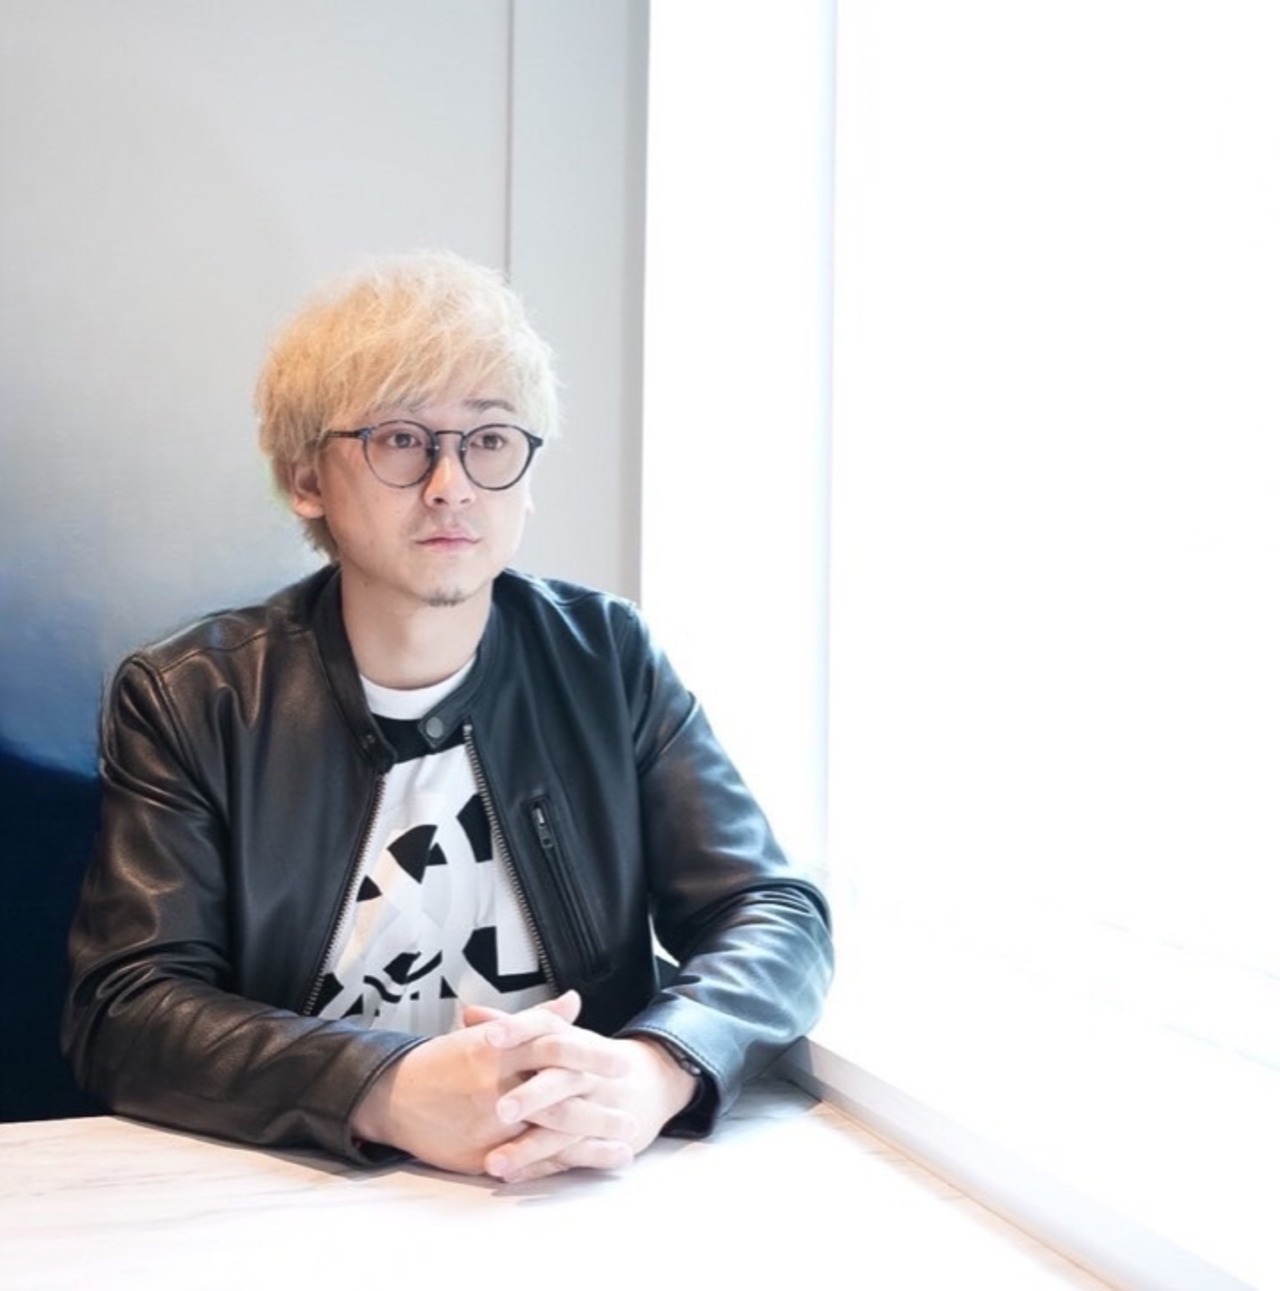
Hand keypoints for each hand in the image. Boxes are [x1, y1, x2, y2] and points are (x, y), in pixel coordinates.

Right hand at [351, 991, 630, 1174]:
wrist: (393, 1096)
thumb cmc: (446, 1062)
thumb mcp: (488, 1034)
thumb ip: (535, 1019)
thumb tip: (574, 1001)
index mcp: (497, 1048)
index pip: (552, 1044)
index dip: (589, 1052)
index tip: (621, 1059)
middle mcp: (494, 1083)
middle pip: (556, 1089)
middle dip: (597, 1099)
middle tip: (632, 1104)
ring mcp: (489, 1122)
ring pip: (548, 1129)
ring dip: (591, 1136)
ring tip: (626, 1142)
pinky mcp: (483, 1153)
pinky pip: (530, 1160)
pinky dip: (564, 1163)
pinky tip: (592, 1165)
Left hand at [475, 1021, 698, 1184]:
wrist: (649, 1080)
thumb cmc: (587, 1058)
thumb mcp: (559, 1036)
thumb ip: (514, 1027)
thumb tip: (469, 1014)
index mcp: (570, 1039)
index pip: (545, 1027)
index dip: (518, 1029)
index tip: (488, 1036)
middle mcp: (585, 1072)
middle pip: (559, 1080)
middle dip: (531, 1096)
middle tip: (500, 1109)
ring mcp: (596, 1107)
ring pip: (565, 1127)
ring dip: (530, 1146)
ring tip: (495, 1162)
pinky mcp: (601, 1138)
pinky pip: (574, 1156)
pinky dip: (545, 1167)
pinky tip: (517, 1177)